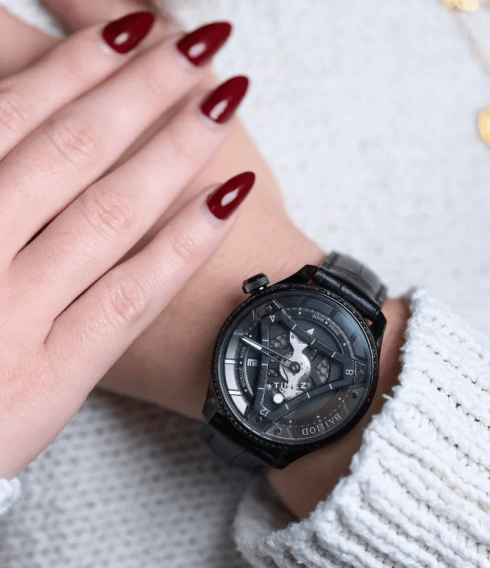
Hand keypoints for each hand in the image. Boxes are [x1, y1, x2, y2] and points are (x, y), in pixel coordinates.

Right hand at [0, 13, 254, 478]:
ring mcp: (18, 313)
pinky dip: (181, 240)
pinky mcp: (58, 373)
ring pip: (109, 209)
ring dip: (173, 144)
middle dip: (139, 85)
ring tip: (224, 92)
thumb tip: (10, 129)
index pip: (13, 113)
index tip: (132, 26)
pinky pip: (130, 293)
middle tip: (197, 42)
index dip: (75, 61)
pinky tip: (229, 196)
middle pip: (71, 148)